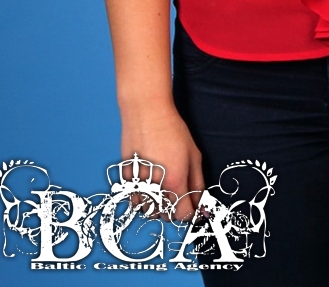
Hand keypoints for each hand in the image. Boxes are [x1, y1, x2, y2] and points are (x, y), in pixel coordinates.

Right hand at [120, 101, 204, 219]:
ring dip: (158, 204)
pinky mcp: (125, 180)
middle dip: (175, 207)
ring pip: (149, 211)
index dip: (191, 212)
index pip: (183, 216)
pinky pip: (135, 200)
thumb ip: (198, 184)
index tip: (192, 204)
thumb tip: (203, 208)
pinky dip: (143, 197)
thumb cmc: (172, 131)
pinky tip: (149, 179)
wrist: (146, 113)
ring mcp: (138, 185)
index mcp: (175, 183)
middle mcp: (155, 189)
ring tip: (163, 182)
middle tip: (178, 188)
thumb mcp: (194, 156)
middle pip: (166, 216)